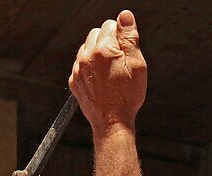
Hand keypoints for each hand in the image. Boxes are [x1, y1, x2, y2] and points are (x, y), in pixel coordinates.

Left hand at [69, 10, 146, 133]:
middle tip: (119, 60)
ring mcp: (78, 69)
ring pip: (86, 48)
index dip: (121, 35)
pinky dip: (89, 67)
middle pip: (95, 33)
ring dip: (97, 53)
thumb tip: (125, 16)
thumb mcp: (137, 64)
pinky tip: (101, 79)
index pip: (110, 25)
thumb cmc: (127, 96)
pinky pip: (80, 64)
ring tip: (110, 70)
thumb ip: (129, 37)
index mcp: (103, 50)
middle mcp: (87, 57)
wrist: (112, 122)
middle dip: (107, 41)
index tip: (126, 49)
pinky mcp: (75, 81)